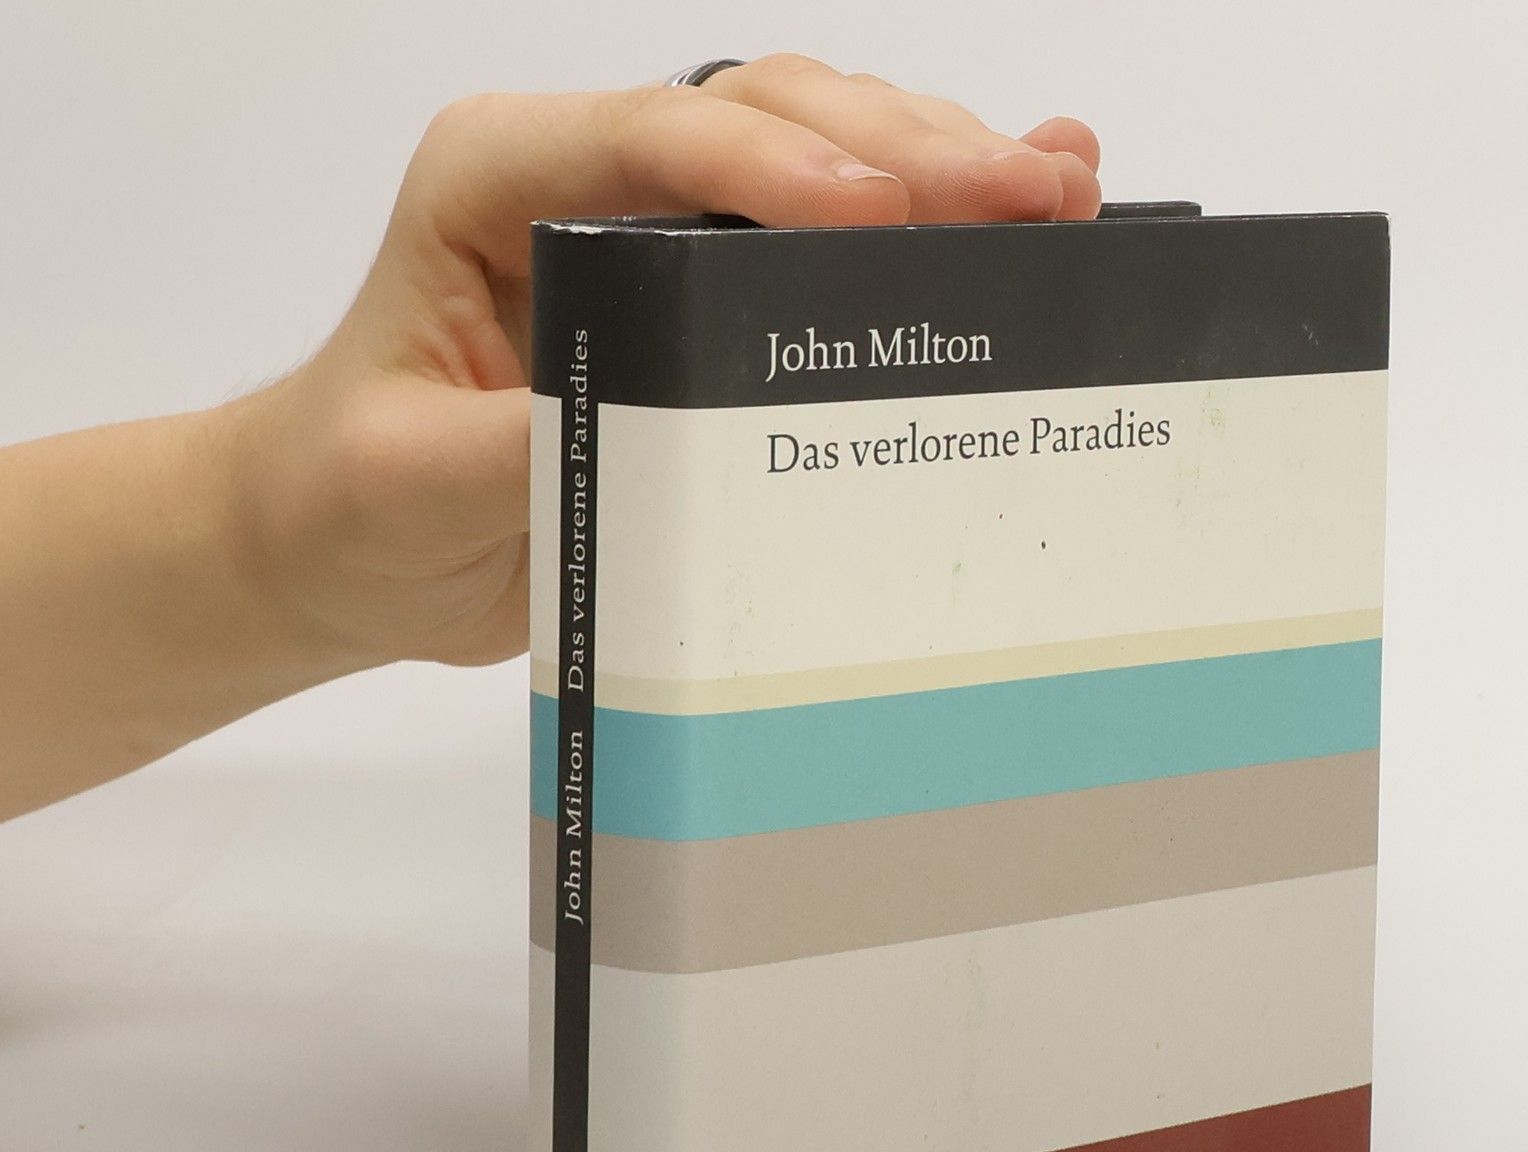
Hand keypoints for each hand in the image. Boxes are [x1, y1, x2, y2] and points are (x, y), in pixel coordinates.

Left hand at [236, 61, 1102, 676]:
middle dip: (908, 152)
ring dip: (940, 164)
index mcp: (496, 178)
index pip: (653, 141)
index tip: (886, 220)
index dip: (779, 170)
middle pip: (767, 119)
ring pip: (818, 145)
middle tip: (1031, 194)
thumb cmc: (358, 493)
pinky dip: (924, 216)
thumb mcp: (413, 481)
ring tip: (1059, 192)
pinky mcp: (705, 289)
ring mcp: (658, 222)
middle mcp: (586, 171)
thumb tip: (667, 429)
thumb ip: (524, 443)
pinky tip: (1014, 207)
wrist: (351, 539)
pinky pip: (826, 226)